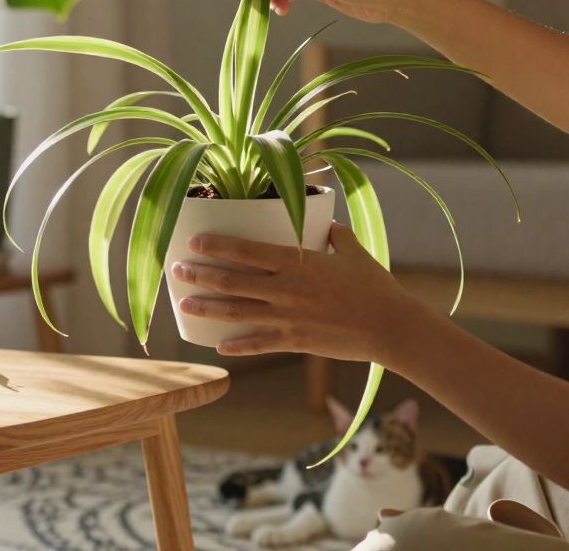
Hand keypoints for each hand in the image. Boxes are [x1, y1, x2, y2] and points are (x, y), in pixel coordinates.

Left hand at [170, 221, 429, 362]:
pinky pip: (259, 344)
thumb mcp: (354, 252)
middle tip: (177, 270)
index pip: (247, 251)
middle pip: (232, 281)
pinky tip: (219, 346)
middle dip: (200, 275)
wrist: (391, 327)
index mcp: (297, 263)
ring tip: (183, 304)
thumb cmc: (375, 286)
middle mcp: (285, 290)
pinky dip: (237, 346)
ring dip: (207, 308)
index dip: (217, 245)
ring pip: (237, 313)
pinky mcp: (295, 342)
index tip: (194, 241)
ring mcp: (287, 318)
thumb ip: (336, 236)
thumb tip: (327, 222)